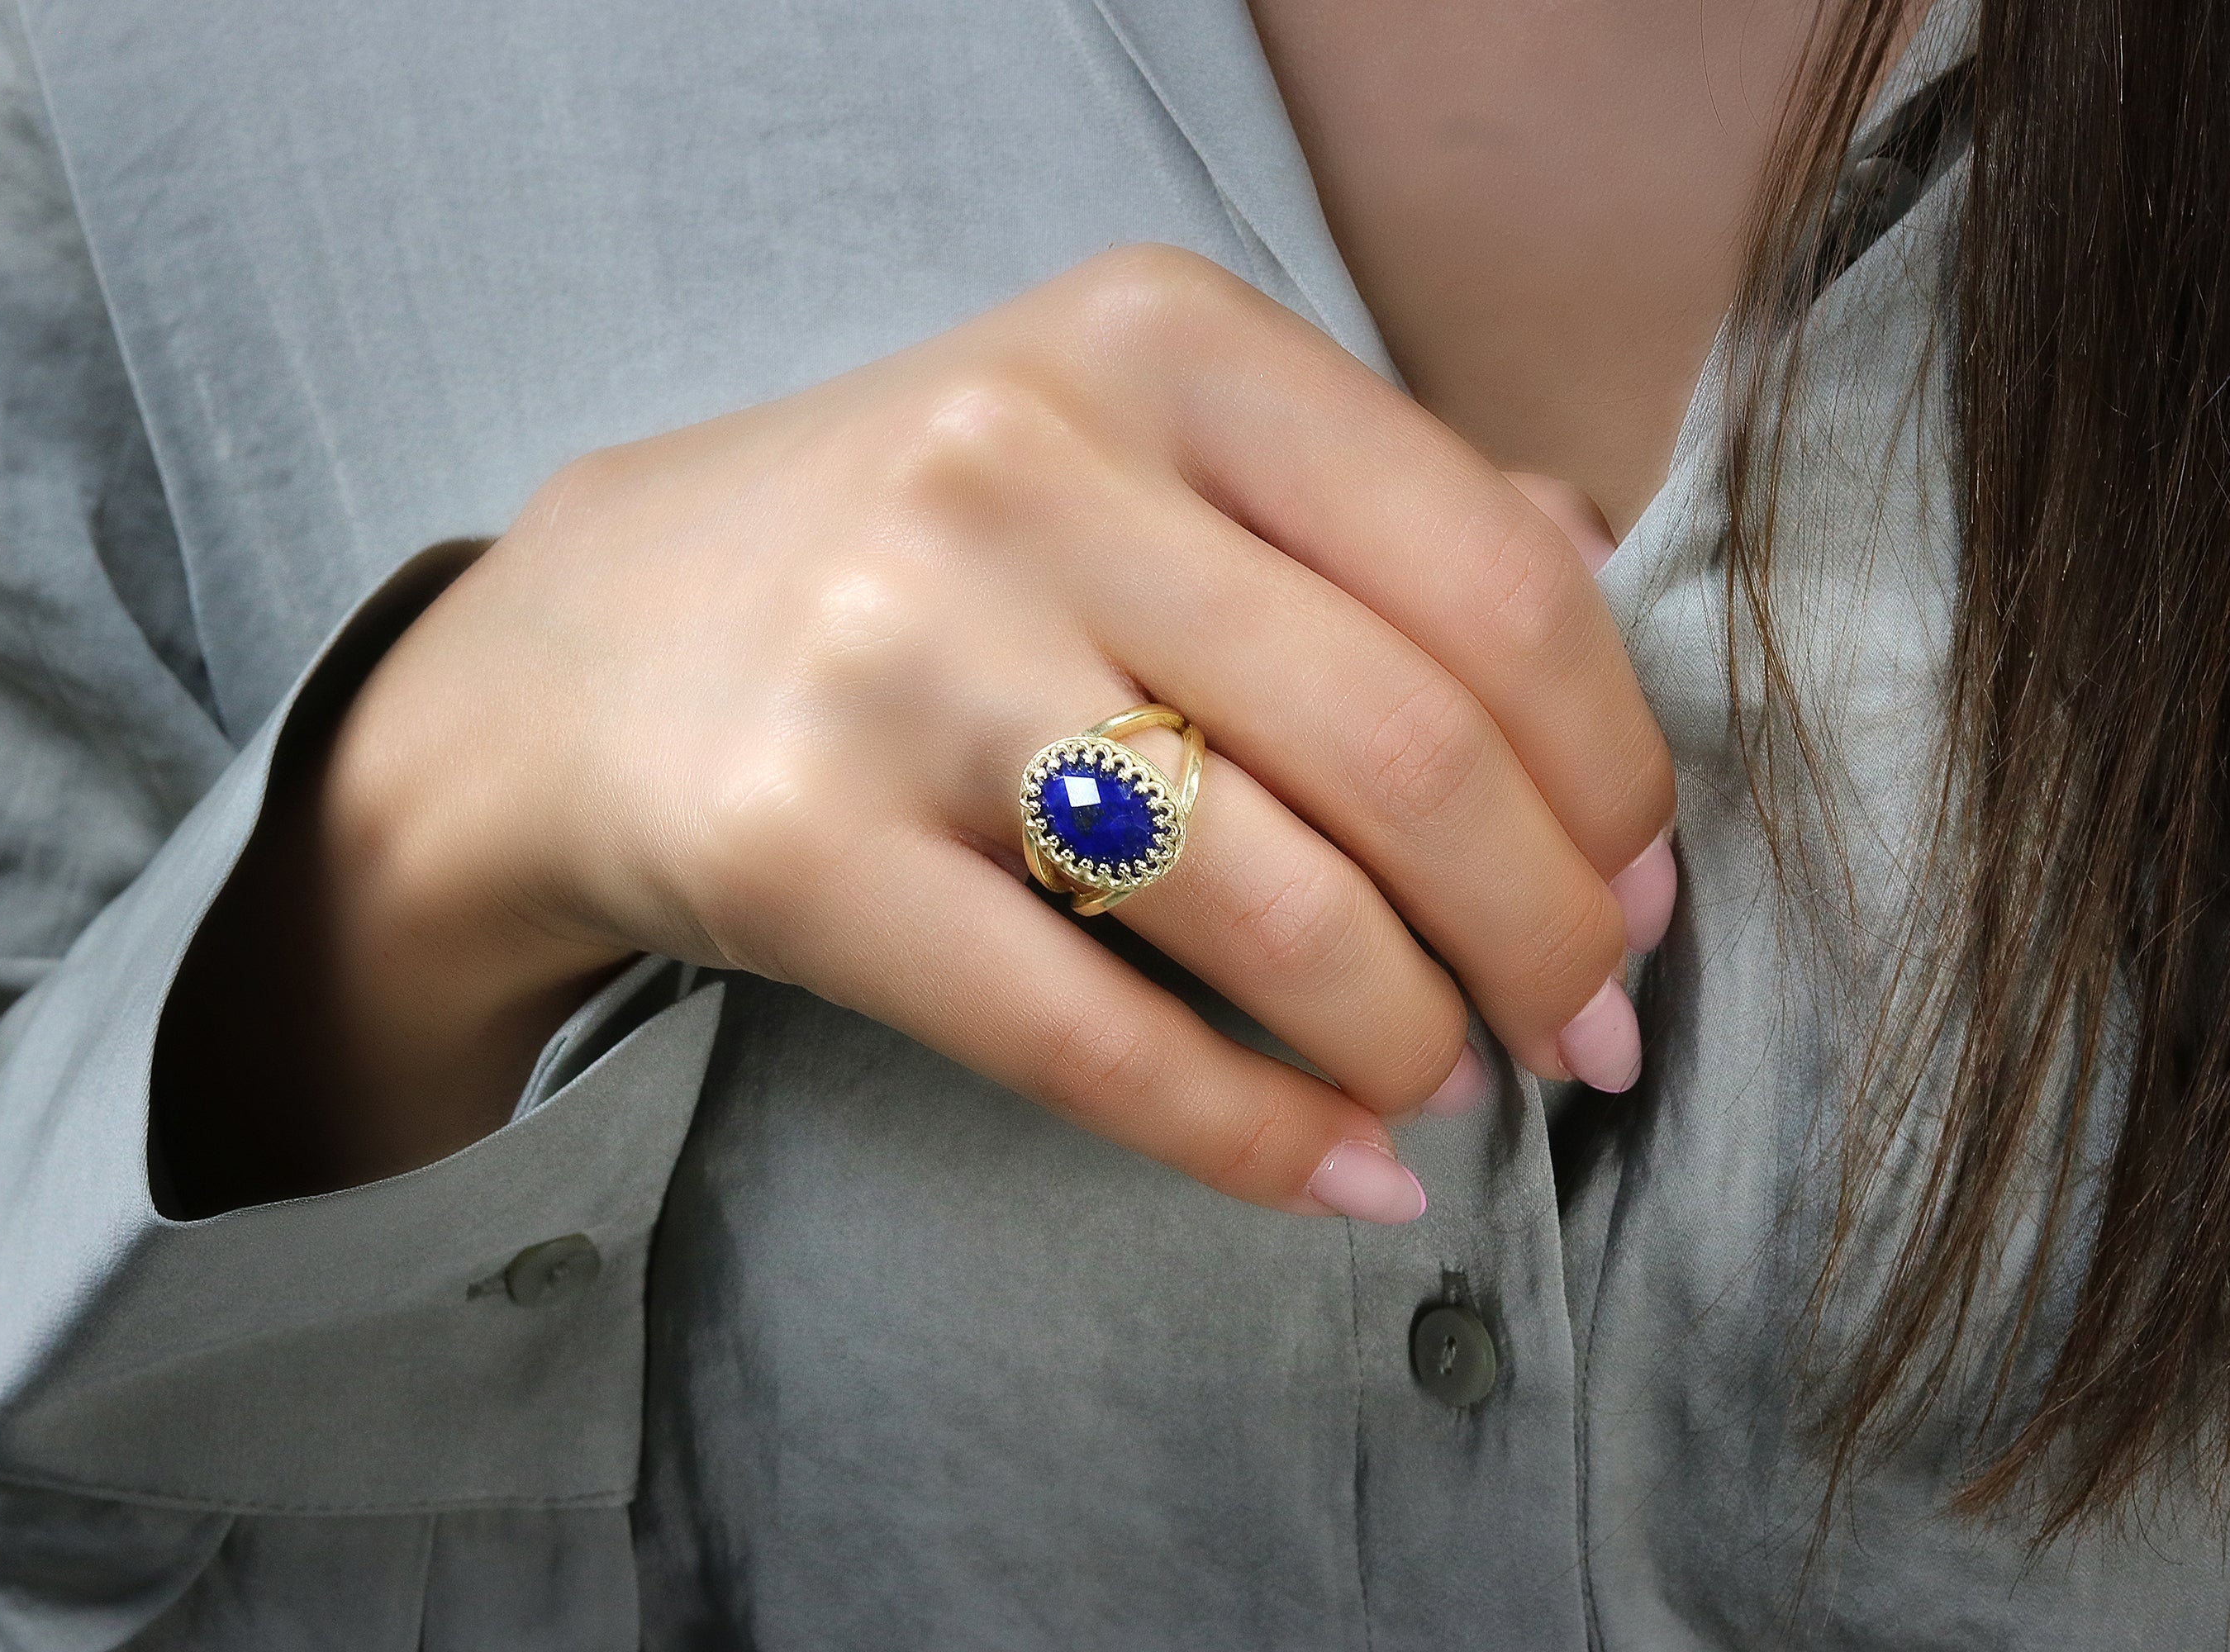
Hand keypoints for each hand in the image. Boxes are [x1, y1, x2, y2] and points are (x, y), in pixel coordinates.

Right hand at [167, 245, 1674, 1220]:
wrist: (588, 651)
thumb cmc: (928, 557)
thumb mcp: (1139, 445)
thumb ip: (1370, 502)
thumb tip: (1599, 626)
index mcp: (1155, 341)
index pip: (1491, 578)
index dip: (1613, 771)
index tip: (1641, 886)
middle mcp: (1026, 468)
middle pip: (1408, 751)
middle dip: (1551, 934)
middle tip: (1592, 1030)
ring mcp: (897, 656)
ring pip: (1274, 905)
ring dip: (1421, 1040)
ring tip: (1457, 1086)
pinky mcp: (799, 844)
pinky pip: (1095, 1040)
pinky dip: (1263, 1142)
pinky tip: (1346, 1181)